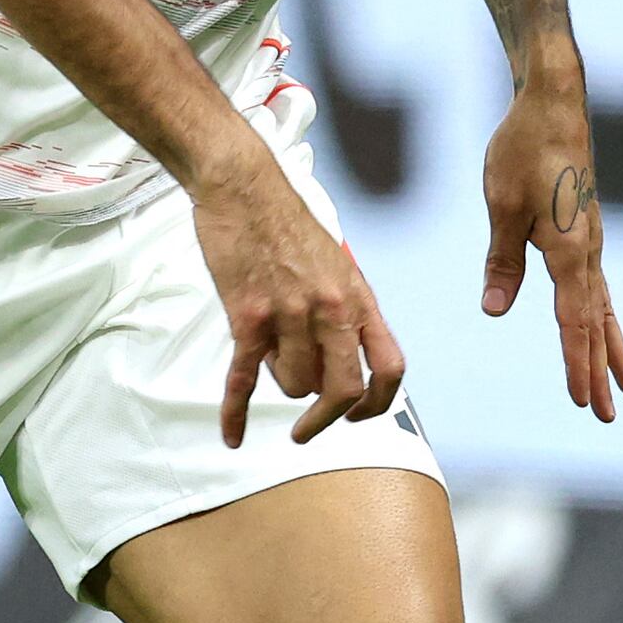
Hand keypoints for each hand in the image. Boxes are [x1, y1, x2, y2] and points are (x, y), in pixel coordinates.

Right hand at [197, 156, 407, 448]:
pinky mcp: (248, 316)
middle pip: (343, 390)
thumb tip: (340, 359)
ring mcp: (290, 314)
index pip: (390, 367)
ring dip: (280, 381)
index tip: (358, 417)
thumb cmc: (287, 223)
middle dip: (324, 418)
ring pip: (293, 384)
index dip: (378, 403)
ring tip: (269, 356)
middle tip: (306, 429)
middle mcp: (331, 309)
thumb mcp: (335, 264)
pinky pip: (244, 379)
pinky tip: (233, 434)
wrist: (244, 187)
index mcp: (358, 297)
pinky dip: (236, 412)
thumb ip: (343, 310)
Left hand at [482, 70, 622, 422]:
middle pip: (595, 324)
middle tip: (606, 415)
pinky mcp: (584, 234)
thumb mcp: (501, 203)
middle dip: (599, 372)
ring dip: (610, 351)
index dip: (575, 362)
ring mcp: (591, 244)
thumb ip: (502, 259)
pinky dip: (601, 319)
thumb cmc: (523, 148)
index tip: (579, 399)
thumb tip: (495, 310)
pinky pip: (596, 288)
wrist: (554, 102)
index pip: (572, 319)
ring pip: (602, 309)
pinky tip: (602, 333)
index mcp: (569, 248)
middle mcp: (589, 251)